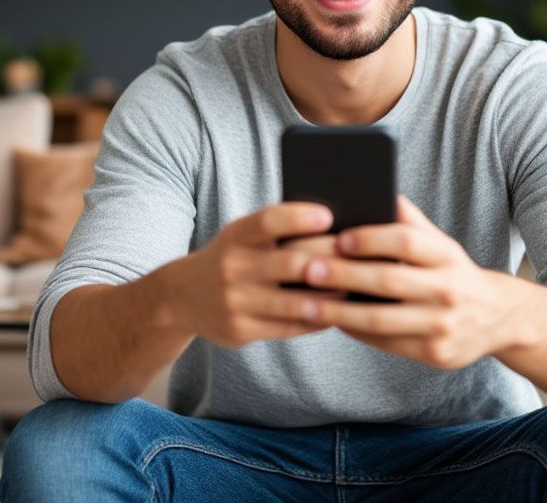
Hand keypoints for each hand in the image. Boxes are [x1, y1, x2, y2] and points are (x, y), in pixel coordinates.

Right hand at [174, 202, 347, 348]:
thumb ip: (278, 230)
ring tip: (359, 289)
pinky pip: (291, 328)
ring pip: (297, 303)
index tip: (329, 216)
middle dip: (331, 261)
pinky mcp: (241, 330)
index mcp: (236, 236)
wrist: (182, 297)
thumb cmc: (232, 257)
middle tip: (364, 259)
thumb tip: (336, 227)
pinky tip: (338, 312)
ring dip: (333, 297)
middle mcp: (232, 268)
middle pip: (292, 264)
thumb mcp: (243, 236)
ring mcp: (236, 302)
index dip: (299, 218)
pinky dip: (319, 320)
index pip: (268, 221)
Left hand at [296, 195, 518, 369]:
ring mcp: (442, 325)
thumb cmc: (453, 273)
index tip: (339, 238)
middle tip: (308, 270)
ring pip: (381, 320)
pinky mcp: (435, 354)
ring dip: (339, 311)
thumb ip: (409, 221)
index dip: (371, 238)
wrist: (499, 318)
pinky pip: (386, 343)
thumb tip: (371, 188)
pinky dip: (356, 332)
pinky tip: (332, 321)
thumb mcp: (441, 244)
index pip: (407, 241)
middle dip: (344, 275)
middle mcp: (448, 289)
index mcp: (447, 255)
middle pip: (388, 281)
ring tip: (306, 304)